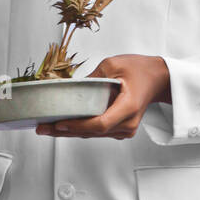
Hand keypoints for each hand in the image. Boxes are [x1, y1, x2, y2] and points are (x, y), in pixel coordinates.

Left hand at [35, 54, 169, 139]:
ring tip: (46, 127)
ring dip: (70, 132)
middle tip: (41, 128)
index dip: (77, 126)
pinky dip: (81, 129)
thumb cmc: (139, 69)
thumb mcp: (113, 65)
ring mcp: (126, 129)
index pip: (100, 124)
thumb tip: (69, 89)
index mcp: (129, 106)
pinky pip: (98, 132)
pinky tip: (64, 126)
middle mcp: (128, 123)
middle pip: (93, 133)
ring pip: (93, 135)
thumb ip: (92, 78)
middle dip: (65, 131)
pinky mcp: (121, 130)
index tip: (58, 124)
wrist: (158, 78)